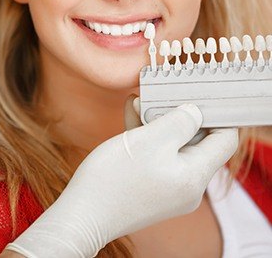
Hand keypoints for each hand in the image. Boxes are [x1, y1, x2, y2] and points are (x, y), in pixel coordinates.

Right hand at [5, 103, 237, 257]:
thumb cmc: (115, 177)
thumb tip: (196, 112)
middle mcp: (188, 187)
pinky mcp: (152, 190)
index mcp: (195, 175)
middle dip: (177, 114)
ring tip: (137, 102)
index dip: (216, 114)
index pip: (225, 140)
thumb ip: (179, 122)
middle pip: (197, 142)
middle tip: (158, 94)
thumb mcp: (149, 140)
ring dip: (157, 123)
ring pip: (173, 148)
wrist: (83, 214)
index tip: (198, 94)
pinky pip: (158, 158)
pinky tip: (130, 117)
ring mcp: (170, 190)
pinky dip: (147, 139)